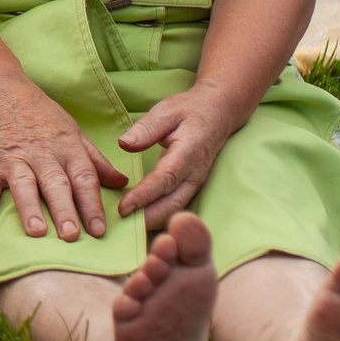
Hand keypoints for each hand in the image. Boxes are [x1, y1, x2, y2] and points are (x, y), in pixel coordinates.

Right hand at [0, 70, 127, 242]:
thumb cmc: (37, 111)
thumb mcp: (71, 129)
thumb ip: (95, 159)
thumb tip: (121, 182)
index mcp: (66, 147)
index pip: (84, 178)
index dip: (92, 204)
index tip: (99, 230)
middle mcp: (42, 154)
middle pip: (56, 184)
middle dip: (64, 210)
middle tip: (71, 236)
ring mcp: (13, 158)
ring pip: (23, 185)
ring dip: (29, 208)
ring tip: (36, 232)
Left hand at [116, 84, 246, 226]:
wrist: (218, 113)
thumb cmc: (189, 111)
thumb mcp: (166, 111)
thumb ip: (146, 128)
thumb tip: (125, 144)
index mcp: (188, 153)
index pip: (164, 180)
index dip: (144, 196)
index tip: (123, 208)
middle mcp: (195, 174)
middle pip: (172, 205)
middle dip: (147, 219)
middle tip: (120, 228)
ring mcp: (196, 183)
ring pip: (176, 210)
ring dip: (154, 222)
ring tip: (126, 230)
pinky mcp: (192, 187)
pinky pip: (176, 207)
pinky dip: (160, 217)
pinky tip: (140, 222)